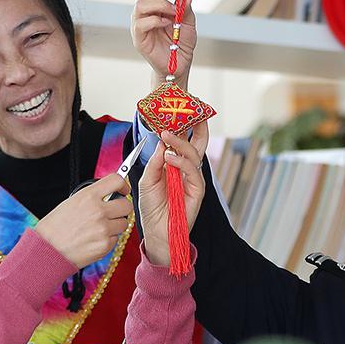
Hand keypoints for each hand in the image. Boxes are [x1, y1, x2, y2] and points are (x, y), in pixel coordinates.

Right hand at [33, 172, 132, 268]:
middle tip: (113, 213)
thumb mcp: (71, 202)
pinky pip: (115, 239)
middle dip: (121, 209)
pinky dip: (107, 239)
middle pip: (126, 205)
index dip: (123, 185)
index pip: (116, 181)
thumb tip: (110, 195)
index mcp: (88, 196)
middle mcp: (98, 211)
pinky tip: (93, 240)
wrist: (47, 249)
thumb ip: (92, 197)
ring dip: (115, 225)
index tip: (123, 190)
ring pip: (123, 223)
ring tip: (98, 229)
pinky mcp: (105, 245)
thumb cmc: (55, 227)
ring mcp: (103, 229)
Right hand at [131, 0, 196, 86]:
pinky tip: (168, 23)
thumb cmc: (181, 43)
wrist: (179, 65)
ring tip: (174, 11)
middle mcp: (145, 11)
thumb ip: (186, 8)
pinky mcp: (138, 37)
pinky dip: (156, 20)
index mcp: (156, 4)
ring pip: (141, 4)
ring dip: (161, 4)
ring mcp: (140, 23)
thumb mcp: (188, 22)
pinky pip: (141, 23)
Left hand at [138, 122, 209, 267]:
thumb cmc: (152, 206)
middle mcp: (187, 170)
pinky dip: (182, 162)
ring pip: (194, 155)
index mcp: (176, 165)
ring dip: (180, 144)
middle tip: (190, 112)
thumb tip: (163, 142)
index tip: (179, 112)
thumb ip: (156, 162)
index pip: (183, 142)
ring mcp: (193, 180)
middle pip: (197, 144)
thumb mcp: (147, 179)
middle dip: (197, 127)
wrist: (156, 231)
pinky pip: (193, 172)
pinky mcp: (197, 191)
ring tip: (167, 137)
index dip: (184, 127)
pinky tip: (170, 158)